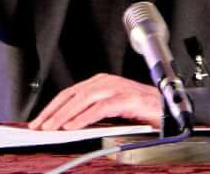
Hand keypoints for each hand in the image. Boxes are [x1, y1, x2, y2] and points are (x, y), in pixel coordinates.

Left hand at [28, 73, 161, 130]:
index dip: (52, 107)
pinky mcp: (126, 98)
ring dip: (64, 115)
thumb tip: (67, 126)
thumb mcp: (111, 112)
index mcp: (100, 83)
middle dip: (52, 111)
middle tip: (39, 126)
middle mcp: (105, 82)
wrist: (170, 109)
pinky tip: (73, 126)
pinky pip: (100, 108)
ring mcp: (116, 88)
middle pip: (71, 95)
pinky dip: (84, 117)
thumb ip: (92, 114)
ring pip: (82, 100)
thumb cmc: (142, 111)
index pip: (69, 94)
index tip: (39, 120)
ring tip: (51, 127)